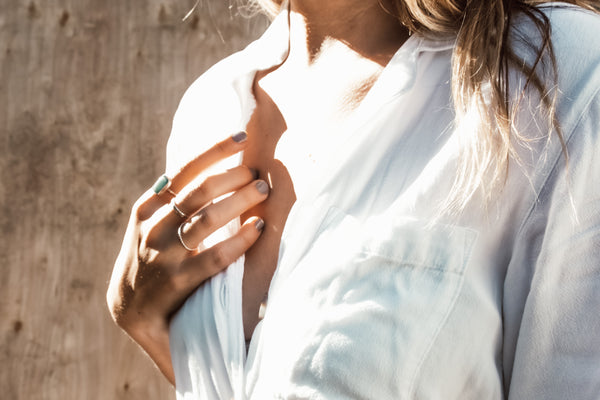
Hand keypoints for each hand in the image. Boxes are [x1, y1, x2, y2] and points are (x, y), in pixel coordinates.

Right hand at [106, 131, 267, 382]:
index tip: (242, 136)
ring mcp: (164, 255)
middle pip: (200, 191)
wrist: (131, 309)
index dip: (215, 150)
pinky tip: (257, 229)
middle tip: (258, 175)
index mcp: (147, 208)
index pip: (184, 170)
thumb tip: (212, 165)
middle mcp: (153, 227)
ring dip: (239, 201)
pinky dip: (240, 240)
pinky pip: (215, 256)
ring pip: (208, 219)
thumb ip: (173, 201)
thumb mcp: (151, 225)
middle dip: (234, 177)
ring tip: (263, 192)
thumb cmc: (152, 258)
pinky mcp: (178, 282)